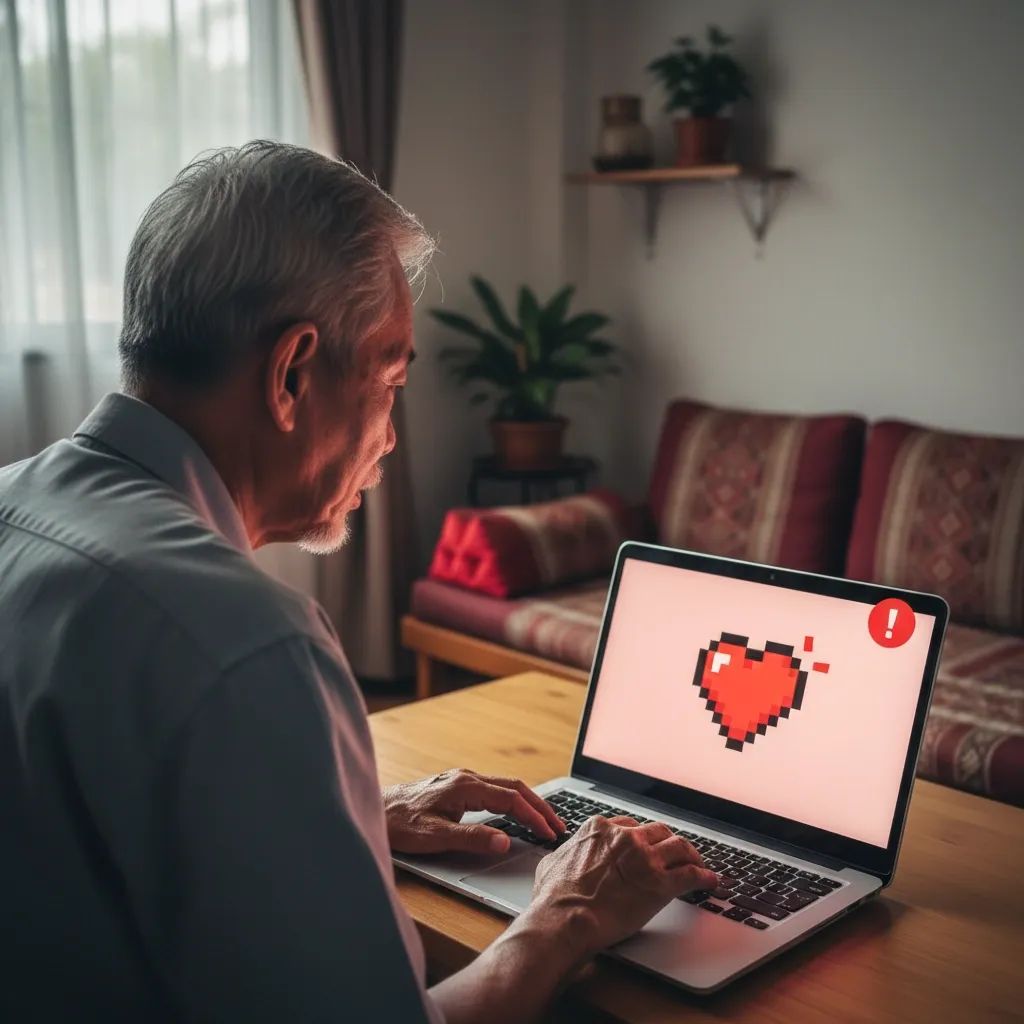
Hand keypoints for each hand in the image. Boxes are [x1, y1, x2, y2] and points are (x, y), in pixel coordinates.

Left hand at [382, 768, 564, 856]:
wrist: (373, 810)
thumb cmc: (399, 824)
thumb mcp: (434, 837)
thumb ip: (471, 838)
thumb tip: (505, 841)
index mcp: (465, 786)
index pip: (512, 798)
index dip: (534, 816)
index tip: (550, 833)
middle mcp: (466, 778)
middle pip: (514, 787)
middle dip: (539, 806)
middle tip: (559, 825)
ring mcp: (460, 780)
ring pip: (504, 786)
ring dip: (527, 802)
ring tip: (544, 820)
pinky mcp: (455, 786)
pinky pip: (493, 790)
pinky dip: (512, 801)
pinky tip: (515, 813)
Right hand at [530, 815, 717, 956]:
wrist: (565, 918)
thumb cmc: (554, 897)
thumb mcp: (552, 864)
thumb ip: (564, 854)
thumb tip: (560, 858)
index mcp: (600, 830)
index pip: (629, 825)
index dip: (640, 837)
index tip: (645, 845)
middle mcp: (625, 838)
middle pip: (657, 831)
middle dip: (667, 841)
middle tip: (674, 852)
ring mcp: (644, 859)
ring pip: (679, 846)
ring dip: (691, 854)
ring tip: (698, 863)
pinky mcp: (659, 884)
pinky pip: (691, 874)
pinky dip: (704, 876)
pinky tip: (709, 881)